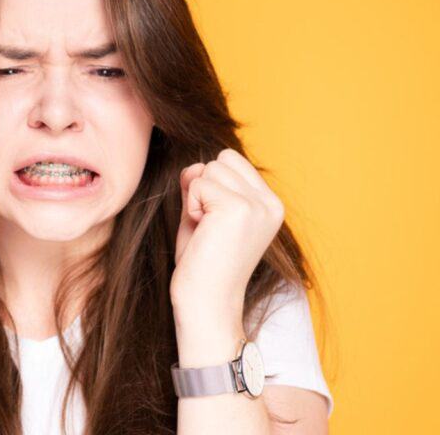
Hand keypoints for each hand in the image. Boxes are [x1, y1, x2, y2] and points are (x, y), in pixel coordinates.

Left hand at [170, 148, 284, 315]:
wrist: (206, 302)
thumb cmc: (202, 264)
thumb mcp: (203, 217)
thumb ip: (201, 188)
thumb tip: (193, 165)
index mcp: (270, 205)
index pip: (232, 160)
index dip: (210, 185)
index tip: (213, 221)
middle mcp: (271, 203)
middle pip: (221, 159)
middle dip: (203, 188)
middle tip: (208, 227)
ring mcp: (258, 205)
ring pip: (209, 168)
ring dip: (195, 198)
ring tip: (206, 230)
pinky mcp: (239, 208)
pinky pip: (198, 183)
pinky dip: (191, 206)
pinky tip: (203, 233)